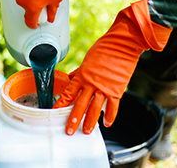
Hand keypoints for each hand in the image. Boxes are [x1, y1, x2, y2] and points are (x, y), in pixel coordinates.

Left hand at [53, 0, 171, 134]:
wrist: (122, 45)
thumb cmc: (103, 50)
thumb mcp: (87, 60)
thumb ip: (79, 72)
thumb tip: (72, 77)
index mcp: (81, 76)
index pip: (68, 94)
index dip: (61, 105)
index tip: (55, 113)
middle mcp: (91, 84)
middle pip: (79, 105)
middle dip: (73, 119)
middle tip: (69, 131)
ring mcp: (104, 88)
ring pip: (95, 109)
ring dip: (90, 122)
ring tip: (86, 131)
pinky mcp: (117, 90)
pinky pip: (113, 107)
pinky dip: (110, 116)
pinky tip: (107, 124)